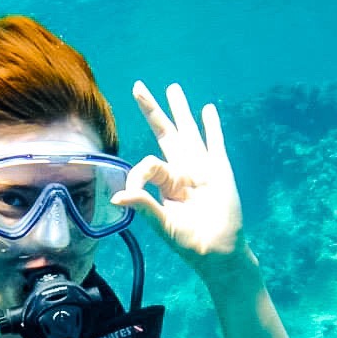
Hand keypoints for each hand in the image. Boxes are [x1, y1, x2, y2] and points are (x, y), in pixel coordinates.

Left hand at [113, 81, 247, 273]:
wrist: (218, 251)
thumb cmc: (189, 242)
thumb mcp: (162, 224)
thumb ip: (143, 205)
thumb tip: (117, 196)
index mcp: (165, 184)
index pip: (148, 164)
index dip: (137, 175)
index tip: (128, 194)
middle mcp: (181, 170)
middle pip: (165, 132)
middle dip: (152, 110)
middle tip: (138, 86)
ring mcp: (201, 168)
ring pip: (188, 131)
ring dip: (180, 109)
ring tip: (172, 88)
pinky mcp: (219, 170)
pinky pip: (215, 142)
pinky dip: (212, 126)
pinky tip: (207, 109)